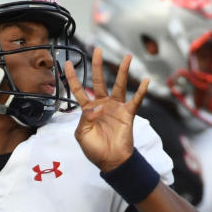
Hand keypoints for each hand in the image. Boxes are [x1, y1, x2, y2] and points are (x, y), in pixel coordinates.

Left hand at [64, 48, 148, 172]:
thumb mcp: (82, 134)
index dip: (71, 77)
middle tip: (97, 50)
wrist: (111, 161)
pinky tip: (145, 81)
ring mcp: (115, 108)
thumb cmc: (95, 149)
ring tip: (127, 57)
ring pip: (119, 85)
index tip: (67, 63)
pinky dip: (141, 91)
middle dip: (98, 65)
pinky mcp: (127, 114)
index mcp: (88, 109)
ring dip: (123, 71)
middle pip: (99, 80)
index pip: (78, 89)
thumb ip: (84, 119)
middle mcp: (102, 104)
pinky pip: (135, 100)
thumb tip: (95, 107)